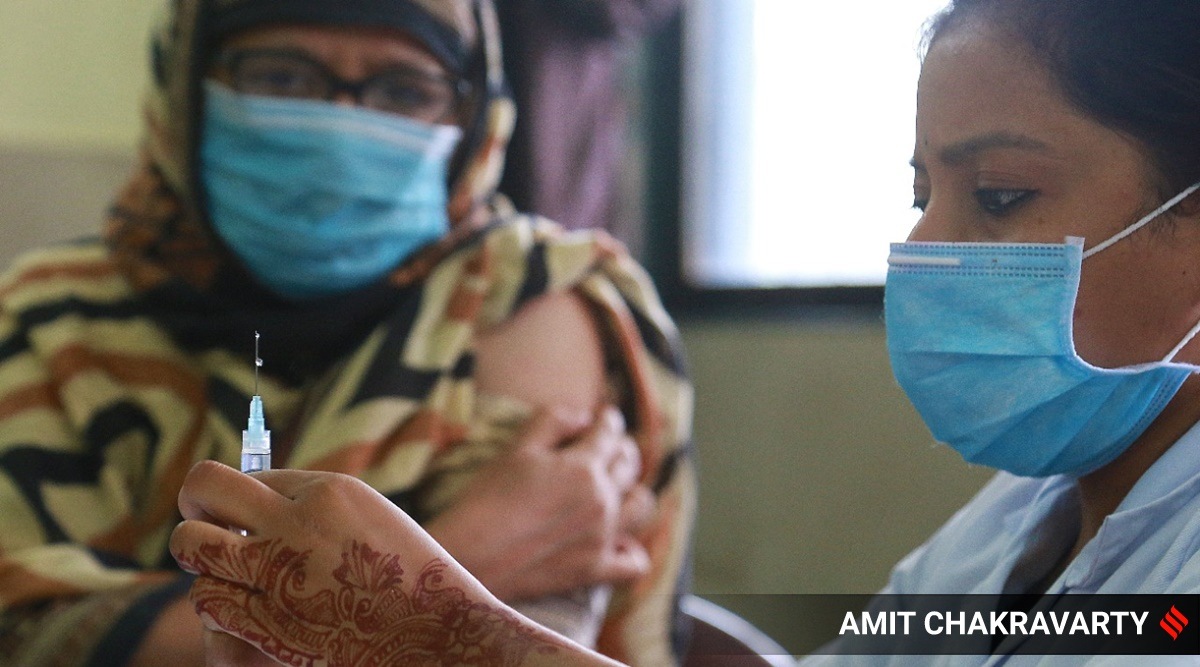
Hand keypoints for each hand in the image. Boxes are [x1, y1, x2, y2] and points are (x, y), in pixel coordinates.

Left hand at [170, 462, 574, 666]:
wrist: (437, 632)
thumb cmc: (413, 578)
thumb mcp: (372, 520)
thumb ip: (323, 508)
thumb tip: (271, 506)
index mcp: (329, 490)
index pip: (254, 474)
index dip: (244, 497)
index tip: (247, 516)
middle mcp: (297, 520)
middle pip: (206, 486)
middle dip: (196, 502)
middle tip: (202, 520)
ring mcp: (279, 569)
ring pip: (193, 543)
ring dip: (197, 554)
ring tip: (214, 565)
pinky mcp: (268, 618)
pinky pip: (209, 598)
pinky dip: (215, 601)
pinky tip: (235, 605)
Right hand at [426, 406, 654, 601]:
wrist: (471, 557)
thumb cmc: (487, 498)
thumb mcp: (516, 448)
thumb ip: (553, 421)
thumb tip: (584, 417)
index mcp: (583, 467)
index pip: (610, 433)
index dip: (608, 420)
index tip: (604, 417)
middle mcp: (601, 500)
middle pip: (629, 464)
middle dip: (622, 449)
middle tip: (609, 447)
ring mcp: (602, 537)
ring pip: (641, 506)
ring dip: (633, 490)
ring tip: (618, 488)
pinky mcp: (594, 570)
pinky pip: (634, 563)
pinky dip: (632, 551)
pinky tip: (618, 541)